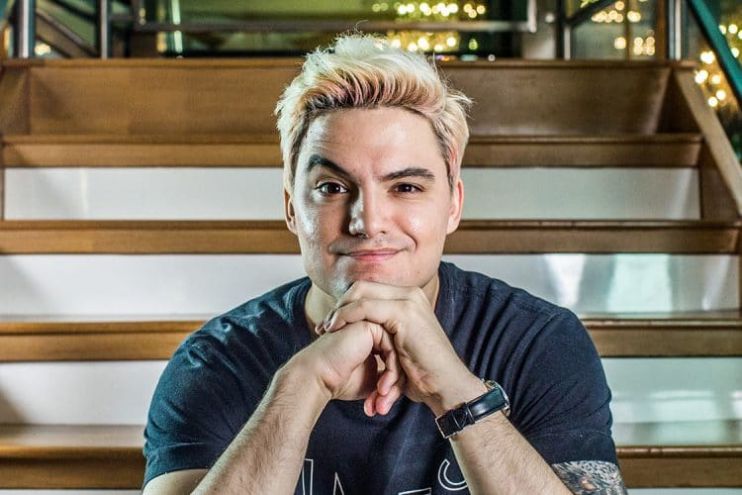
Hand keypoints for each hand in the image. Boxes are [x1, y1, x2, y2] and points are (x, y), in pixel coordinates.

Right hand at [291, 319, 403, 415]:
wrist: (318, 376)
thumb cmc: (340, 380)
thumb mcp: (372, 381)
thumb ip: (388, 376)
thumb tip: (406, 384)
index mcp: (373, 338)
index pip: (396, 359)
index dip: (393, 383)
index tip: (384, 404)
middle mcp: (374, 328)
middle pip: (400, 355)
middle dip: (395, 384)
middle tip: (383, 405)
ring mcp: (372, 324)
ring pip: (399, 353)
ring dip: (393, 382)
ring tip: (381, 400)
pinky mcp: (370, 325)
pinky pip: (392, 349)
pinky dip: (391, 373)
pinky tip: (381, 390)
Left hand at [319, 281, 483, 415]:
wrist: (446, 386)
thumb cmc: (423, 374)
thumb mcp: (400, 348)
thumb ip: (384, 335)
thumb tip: (362, 335)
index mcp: (409, 299)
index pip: (368, 290)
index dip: (346, 304)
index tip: (329, 325)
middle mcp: (410, 294)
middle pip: (362, 287)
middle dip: (339, 305)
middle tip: (323, 327)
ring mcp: (408, 301)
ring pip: (361, 294)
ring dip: (339, 311)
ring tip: (326, 331)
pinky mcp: (404, 313)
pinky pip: (365, 308)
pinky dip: (346, 316)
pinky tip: (336, 331)